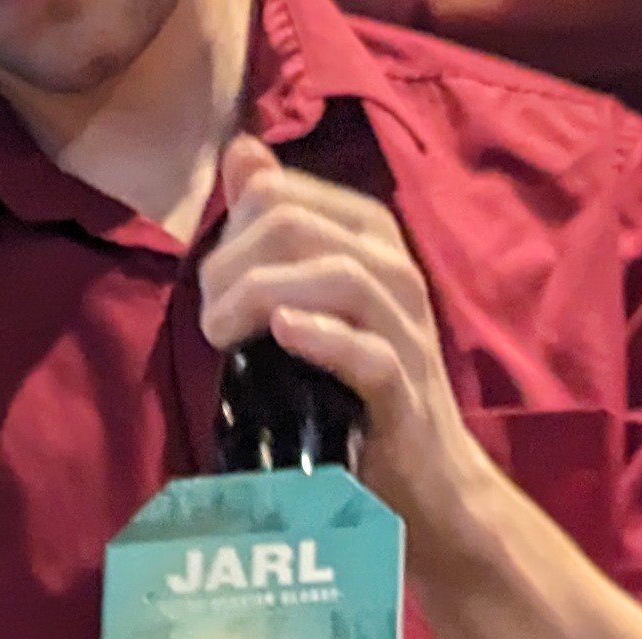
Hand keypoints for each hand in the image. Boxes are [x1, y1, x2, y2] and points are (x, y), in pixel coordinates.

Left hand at [198, 136, 502, 575]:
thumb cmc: (362, 391)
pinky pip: (368, 353)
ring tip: (223, 332)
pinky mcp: (405, 390)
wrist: (429, 481)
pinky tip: (282, 334)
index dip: (232, 231)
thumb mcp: (316, 298)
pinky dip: (322, 337)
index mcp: (370, 237)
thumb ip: (279, 226)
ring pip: (336, 276)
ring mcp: (405, 329)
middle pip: (296, 226)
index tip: (215, 289)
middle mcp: (394, 270)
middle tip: (211, 319)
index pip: (282, 193)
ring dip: (261, 295)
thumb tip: (242, 153)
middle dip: (233, 264)